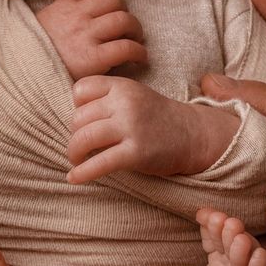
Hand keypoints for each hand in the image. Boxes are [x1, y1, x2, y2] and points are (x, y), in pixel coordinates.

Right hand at [36, 0, 146, 78]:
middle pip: (114, 0)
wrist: (23, 76)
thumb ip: (59, 3)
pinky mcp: (93, 59)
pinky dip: (138, 52)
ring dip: (136, 30)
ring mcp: (85, 37)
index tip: (114, 8)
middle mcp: (76, 17)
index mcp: (64, 6)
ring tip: (135, 40)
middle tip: (127, 27)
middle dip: (125, 11)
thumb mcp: (43, 20)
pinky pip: (125, 48)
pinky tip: (139, 59)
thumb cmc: (36, 51)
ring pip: (123, 20)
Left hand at [67, 77, 237, 183]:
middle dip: (75, 135)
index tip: (85, 122)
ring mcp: (131, 127)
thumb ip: (107, 100)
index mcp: (123, 86)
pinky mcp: (135, 153)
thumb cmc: (157, 118)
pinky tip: (74, 178)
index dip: (77, 107)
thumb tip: (72, 120)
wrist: (192, 135)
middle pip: (78, 118)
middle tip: (81, 146)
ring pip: (83, 139)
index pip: (80, 90)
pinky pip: (99, 163)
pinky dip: (82, 173)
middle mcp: (125, 104)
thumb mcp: (134, 96)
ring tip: (76, 161)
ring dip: (74, 153)